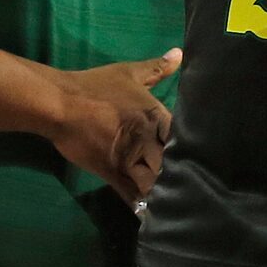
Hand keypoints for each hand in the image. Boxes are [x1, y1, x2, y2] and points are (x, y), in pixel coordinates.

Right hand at [49, 48, 180, 202]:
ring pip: (154, 183)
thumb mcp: (129, 73)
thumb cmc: (96, 86)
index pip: (183, 137)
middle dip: (182, 173)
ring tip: (179, 199)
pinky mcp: (111, 175)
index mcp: (155, 116)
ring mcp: (128, 160)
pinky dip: (143, 204)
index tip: (204, 156)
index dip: (194, 148)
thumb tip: (180, 53)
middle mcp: (146, 140)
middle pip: (172, 164)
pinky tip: (154, 213)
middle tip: (194, 182)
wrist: (62, 104)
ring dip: (165, 191)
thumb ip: (157, 68)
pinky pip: (131, 195)